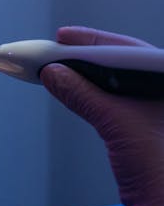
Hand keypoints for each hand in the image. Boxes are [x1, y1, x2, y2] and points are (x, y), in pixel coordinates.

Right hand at [41, 26, 163, 205]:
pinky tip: (80, 93)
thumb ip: (82, 93)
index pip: (132, 49)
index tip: (64, 36)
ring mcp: (162, 112)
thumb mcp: (115, 122)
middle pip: (127, 63)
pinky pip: (125, 100)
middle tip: (58, 49)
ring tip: (63, 69)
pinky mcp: (154, 130)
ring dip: (92, 75)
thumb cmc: (157, 169)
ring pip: (124, 82)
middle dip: (90, 56)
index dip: (95, 40)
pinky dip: (100, 94)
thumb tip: (52, 73)